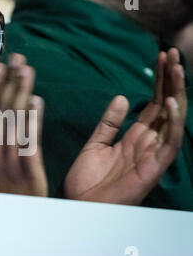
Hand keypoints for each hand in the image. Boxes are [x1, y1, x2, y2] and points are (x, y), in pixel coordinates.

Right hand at [0, 54, 47, 196]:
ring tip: (27, 70)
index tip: (0, 67)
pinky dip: (32, 122)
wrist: (0, 227)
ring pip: (13, 122)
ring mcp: (7, 163)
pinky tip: (36, 102)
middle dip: (8, 82)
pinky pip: (28, 144)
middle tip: (18, 58)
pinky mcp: (26, 174)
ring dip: (20, 93)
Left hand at [64, 48, 187, 204]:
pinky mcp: (154, 168)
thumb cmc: (86, 179)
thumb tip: (124, 97)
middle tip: (171, 52)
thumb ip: (110, 122)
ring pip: (173, 119)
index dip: (159, 80)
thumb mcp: (96, 143)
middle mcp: (148, 142)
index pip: (153, 103)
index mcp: (135, 136)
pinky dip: (172, 123)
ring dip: (176, 93)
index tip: (160, 55)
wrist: (78, 204)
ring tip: (176, 67)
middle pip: (167, 105)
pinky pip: (169, 143)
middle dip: (170, 79)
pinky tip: (171, 102)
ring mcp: (153, 154)